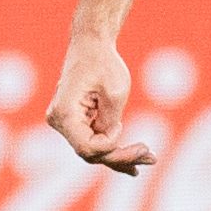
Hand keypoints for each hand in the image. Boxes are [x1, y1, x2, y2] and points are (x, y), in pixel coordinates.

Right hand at [46, 34, 154, 175]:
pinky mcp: (75, 123)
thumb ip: (111, 120)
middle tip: (151, 158)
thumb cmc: (103, 64)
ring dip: (121, 157)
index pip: (88, 147)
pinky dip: (114, 150)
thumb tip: (111, 145)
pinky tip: (135, 164)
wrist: (91, 46)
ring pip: (93, 151)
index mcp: (64, 113)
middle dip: (121, 157)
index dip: (111, 146)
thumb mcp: (115, 91)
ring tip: (149, 160)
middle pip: (91, 153)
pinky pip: (94, 142)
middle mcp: (59, 121)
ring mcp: (65, 124)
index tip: (121, 125)